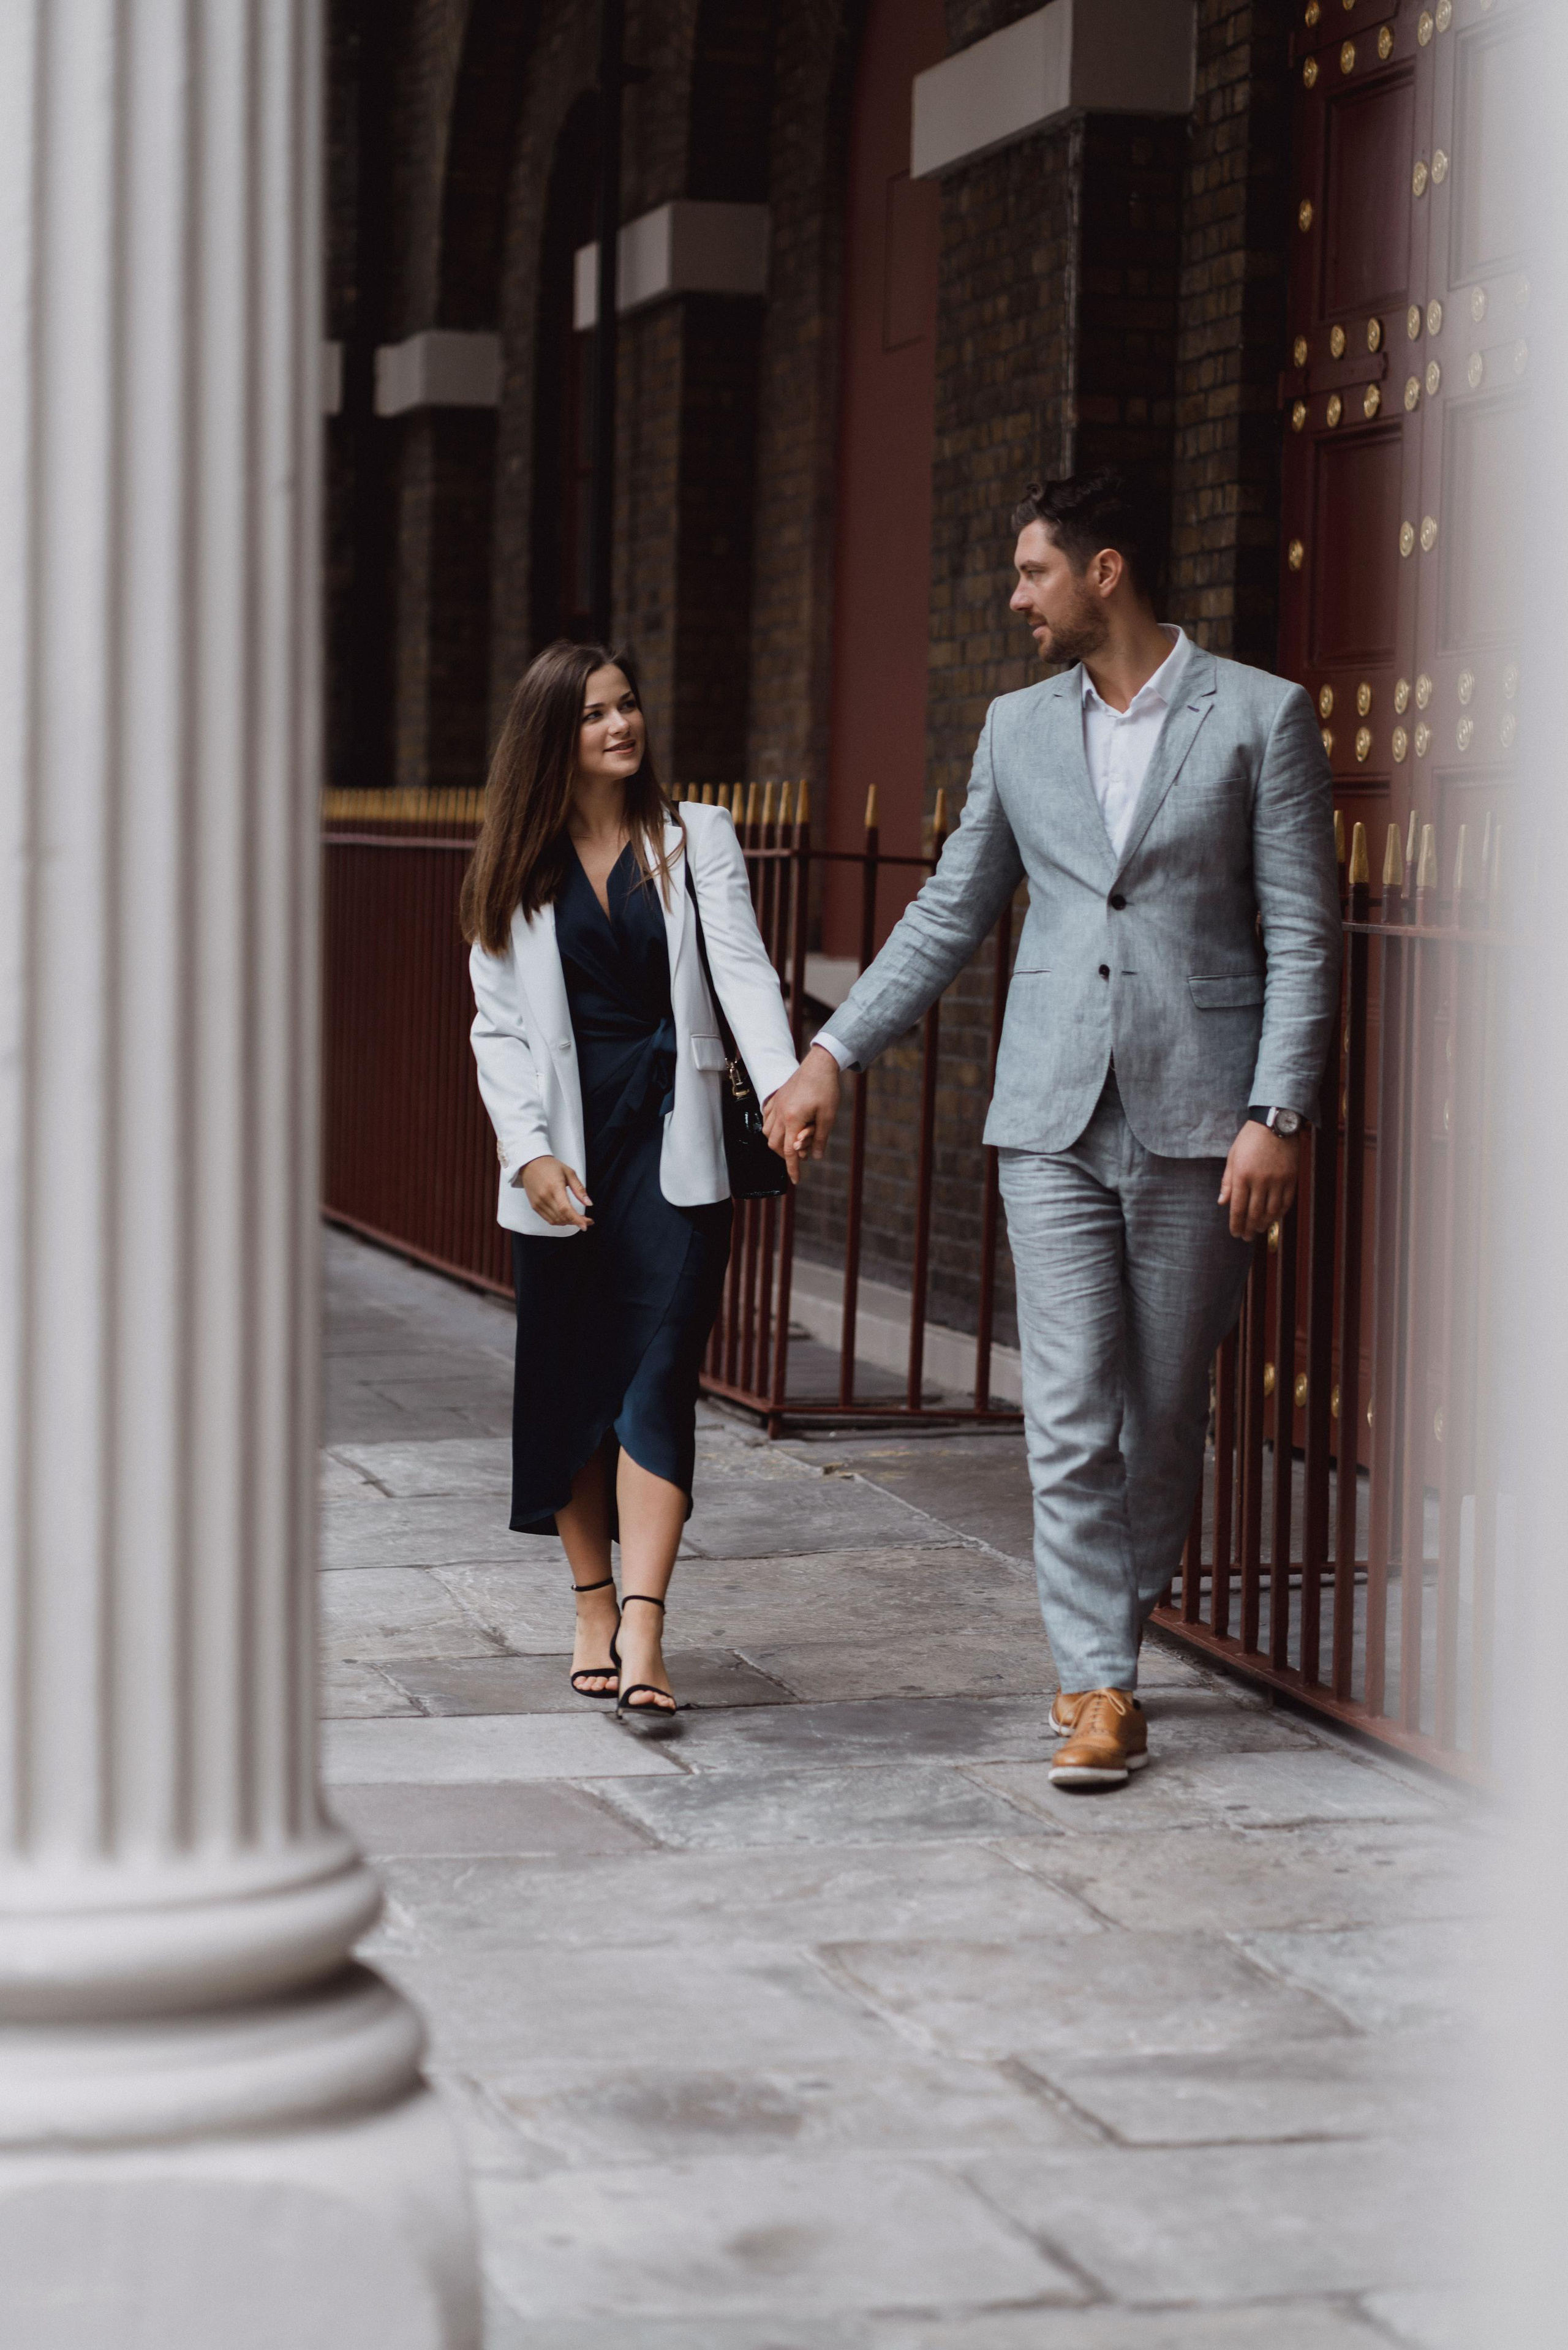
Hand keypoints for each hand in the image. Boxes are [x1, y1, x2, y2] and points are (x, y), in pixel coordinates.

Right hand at [520, 1155, 592, 1228]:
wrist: (531, 1164)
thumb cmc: (551, 1166)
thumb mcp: (569, 1173)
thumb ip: (579, 1189)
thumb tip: (589, 1203)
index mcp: (555, 1187)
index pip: (566, 1209)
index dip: (576, 1219)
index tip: (586, 1225)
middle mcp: (545, 1197)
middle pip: (562, 1217)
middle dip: (576, 1221)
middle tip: (587, 1220)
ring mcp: (538, 1203)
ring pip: (556, 1221)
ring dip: (568, 1222)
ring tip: (577, 1218)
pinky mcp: (534, 1206)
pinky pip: (548, 1219)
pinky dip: (559, 1221)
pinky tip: (566, 1217)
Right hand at [762, 1045, 842, 1183]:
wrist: (819, 1064)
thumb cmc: (826, 1089)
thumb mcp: (828, 1116)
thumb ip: (820, 1138)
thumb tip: (814, 1157)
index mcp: (793, 1119)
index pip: (790, 1151)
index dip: (792, 1168)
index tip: (795, 1180)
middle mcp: (780, 1114)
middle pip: (775, 1145)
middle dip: (785, 1155)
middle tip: (800, 1155)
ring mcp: (775, 1105)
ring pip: (767, 1133)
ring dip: (777, 1142)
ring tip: (792, 1141)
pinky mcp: (775, 1098)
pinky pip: (766, 1118)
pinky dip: (771, 1128)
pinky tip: (782, 1127)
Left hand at [1219, 1121, 1299, 1240]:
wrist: (1275, 1123)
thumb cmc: (1249, 1139)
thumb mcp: (1232, 1157)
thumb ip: (1227, 1182)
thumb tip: (1222, 1203)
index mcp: (1242, 1175)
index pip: (1238, 1208)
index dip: (1236, 1224)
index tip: (1235, 1234)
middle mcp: (1260, 1180)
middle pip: (1254, 1213)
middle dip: (1249, 1228)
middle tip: (1246, 1237)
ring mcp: (1277, 1180)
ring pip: (1271, 1211)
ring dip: (1264, 1224)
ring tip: (1258, 1230)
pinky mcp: (1291, 1178)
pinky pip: (1286, 1202)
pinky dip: (1279, 1213)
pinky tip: (1273, 1218)